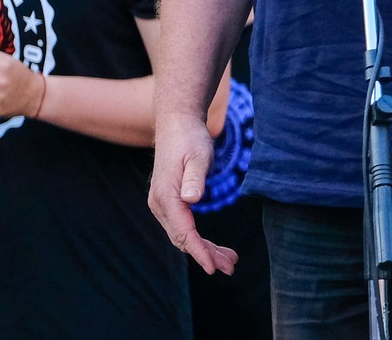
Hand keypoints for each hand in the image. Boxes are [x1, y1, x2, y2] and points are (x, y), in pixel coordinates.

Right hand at [148, 113, 236, 275]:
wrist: (177, 123)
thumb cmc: (189, 138)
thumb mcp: (198, 155)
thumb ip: (195, 178)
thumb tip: (191, 200)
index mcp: (166, 196)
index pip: (183, 233)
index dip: (200, 252)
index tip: (215, 268)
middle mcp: (159, 204)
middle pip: (183, 239)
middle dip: (207, 255)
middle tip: (231, 266)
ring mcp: (162, 204)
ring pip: (183, 235)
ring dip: (205, 249)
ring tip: (230, 259)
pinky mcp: (169, 202)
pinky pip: (183, 227)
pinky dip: (199, 239)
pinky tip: (215, 246)